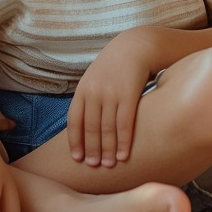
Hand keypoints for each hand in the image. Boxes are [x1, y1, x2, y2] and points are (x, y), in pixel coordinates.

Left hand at [68, 32, 153, 167]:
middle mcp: (94, 92)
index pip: (74, 121)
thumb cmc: (116, 65)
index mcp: (83, 89)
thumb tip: (85, 126)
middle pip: (90, 128)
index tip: (77, 158)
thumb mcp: (96, 77)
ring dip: (108, 149)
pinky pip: (124, 123)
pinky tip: (124, 154)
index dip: (75, 141)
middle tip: (95, 166)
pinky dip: (124, 141)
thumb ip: (89, 98)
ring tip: (109, 164)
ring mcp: (111, 93)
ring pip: (107, 128)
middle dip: (92, 149)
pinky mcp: (129, 94)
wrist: (137, 45)